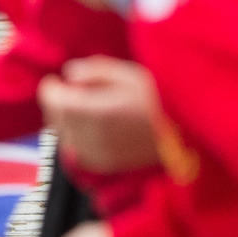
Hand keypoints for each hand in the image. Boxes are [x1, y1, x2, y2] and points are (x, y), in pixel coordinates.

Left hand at [38, 57, 160, 172]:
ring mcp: (97, 155)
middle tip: (72, 90)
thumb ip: (94, 71)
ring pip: (63, 135)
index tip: (56, 80)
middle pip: (54, 118)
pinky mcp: (105, 165)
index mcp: (95, 112)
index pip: (53, 100)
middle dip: (58, 102)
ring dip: (66, 120)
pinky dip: (77, 136)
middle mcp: (90, 137)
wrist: (186, 137)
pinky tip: (94, 126)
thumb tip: (70, 74)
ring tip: (86, 106)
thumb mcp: (128, 73)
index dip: (51, 87)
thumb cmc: (160, 100)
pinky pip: (77, 149)